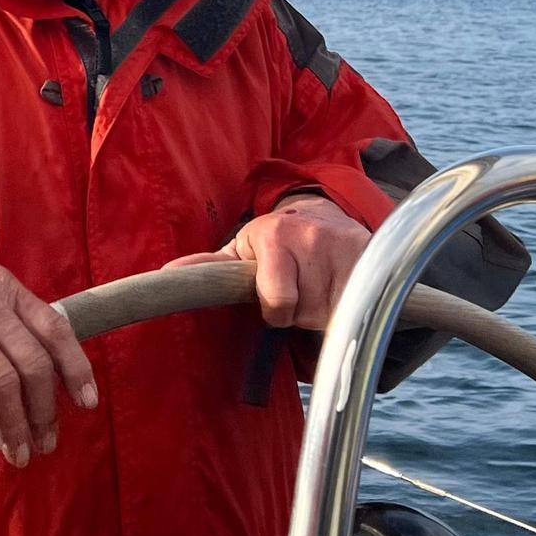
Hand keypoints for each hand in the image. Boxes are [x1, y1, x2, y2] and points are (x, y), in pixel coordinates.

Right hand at [0, 252, 97, 465]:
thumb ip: (22, 321)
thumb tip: (58, 369)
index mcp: (12, 293)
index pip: (55, 330)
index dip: (76, 367)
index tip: (88, 402)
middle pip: (32, 364)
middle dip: (44, 410)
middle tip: (46, 443)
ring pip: (2, 381)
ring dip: (16, 424)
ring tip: (19, 453)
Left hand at [168, 196, 369, 327]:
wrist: (328, 218)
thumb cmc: (275, 245)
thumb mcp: (244, 250)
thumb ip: (210, 268)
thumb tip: (164, 275)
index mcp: (273, 237)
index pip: (277, 297)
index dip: (276, 306)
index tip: (276, 305)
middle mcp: (310, 240)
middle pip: (298, 316)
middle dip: (291, 315)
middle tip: (291, 291)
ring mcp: (344, 252)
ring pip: (325, 317)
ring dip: (318, 314)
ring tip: (314, 287)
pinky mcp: (372, 263)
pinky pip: (357, 312)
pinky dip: (346, 312)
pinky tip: (341, 290)